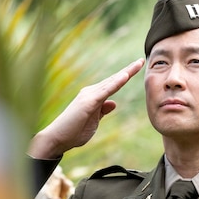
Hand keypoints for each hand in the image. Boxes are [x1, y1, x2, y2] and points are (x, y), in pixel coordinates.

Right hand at [28, 59, 143, 158]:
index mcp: (93, 97)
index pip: (112, 84)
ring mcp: (89, 96)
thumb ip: (102, 110)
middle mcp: (91, 92)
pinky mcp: (88, 102)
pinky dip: (115, 83)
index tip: (137, 67)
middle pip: (113, 79)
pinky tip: (125, 76)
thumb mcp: (94, 121)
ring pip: (111, 82)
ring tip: (138, 64)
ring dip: (125, 73)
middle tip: (142, 60)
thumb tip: (112, 103)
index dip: (125, 76)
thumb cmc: (73, 131)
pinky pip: (105, 91)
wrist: (57, 138)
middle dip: (128, 70)